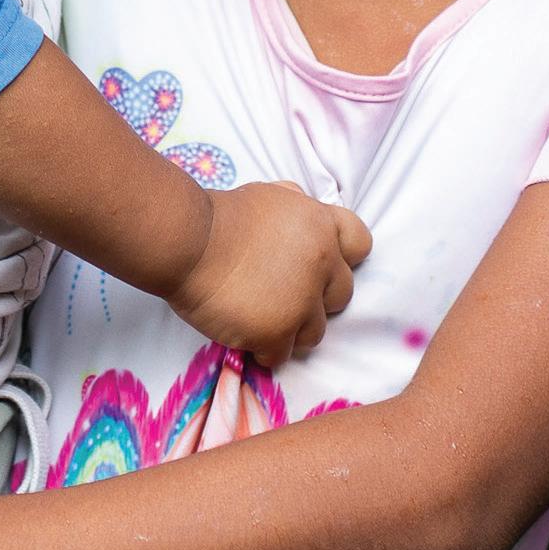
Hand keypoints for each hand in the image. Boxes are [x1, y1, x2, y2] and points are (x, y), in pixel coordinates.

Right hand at [165, 184, 370, 366]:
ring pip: (315, 332)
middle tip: (281, 297)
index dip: (341, 259)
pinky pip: (281, 354)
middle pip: (341, 296)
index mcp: (321, 225)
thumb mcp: (268, 194)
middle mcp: (322, 262)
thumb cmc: (218, 216)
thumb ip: (294, 204)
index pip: (360, 245)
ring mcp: (303, 300)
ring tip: (260, 320)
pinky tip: (243, 335)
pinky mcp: (278, 331)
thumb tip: (301, 204)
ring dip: (292, 329)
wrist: (188, 242)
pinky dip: (264, 349)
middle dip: (315, 299)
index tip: (319, 268)